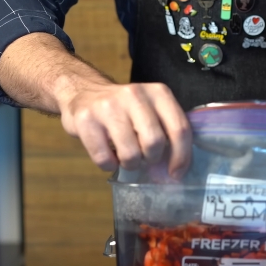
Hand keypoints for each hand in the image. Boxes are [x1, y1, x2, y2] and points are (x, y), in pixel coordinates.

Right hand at [58, 82, 191, 177]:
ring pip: (130, 154)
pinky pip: (104, 159)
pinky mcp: (86, 119)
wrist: (83, 93)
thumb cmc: (125, 110)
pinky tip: (108, 154)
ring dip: (130, 164)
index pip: (179, 129)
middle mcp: (134, 95)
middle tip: (144, 157)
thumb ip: (167, 129)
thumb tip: (178, 168)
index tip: (176, 173)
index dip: (181, 157)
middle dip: (151, 159)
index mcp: (158, 93)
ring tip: (125, 155)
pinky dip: (109, 165)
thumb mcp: (151, 108)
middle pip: (154, 142)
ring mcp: (108, 106)